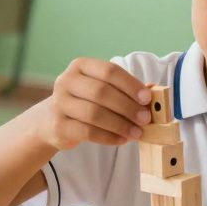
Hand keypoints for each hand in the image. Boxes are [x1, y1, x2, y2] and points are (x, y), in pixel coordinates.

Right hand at [36, 58, 150, 149]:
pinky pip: (87, 132)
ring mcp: (59, 103)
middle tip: (145, 119)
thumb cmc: (86, 101)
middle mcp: (66, 80)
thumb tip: (153, 94)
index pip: (109, 71)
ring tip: (137, 133)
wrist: (54, 119)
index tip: (147, 98)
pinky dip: (108, 137)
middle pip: (101, 92)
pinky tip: (122, 139)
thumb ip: (124, 89)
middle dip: (127, 107)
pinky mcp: (58, 125)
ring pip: (94, 113)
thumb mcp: (101, 88)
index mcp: (80, 65)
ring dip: (120, 124)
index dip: (130, 84)